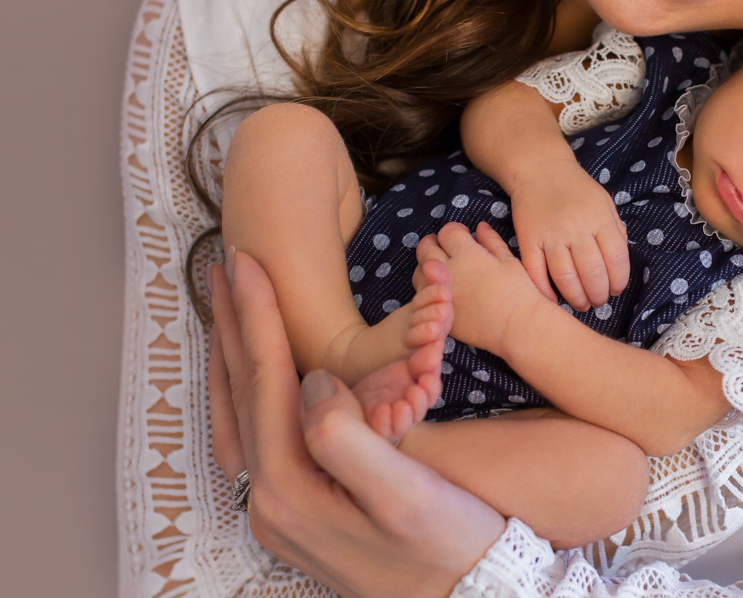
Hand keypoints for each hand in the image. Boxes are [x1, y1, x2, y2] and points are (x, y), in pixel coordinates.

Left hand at [207, 250, 505, 597]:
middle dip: (232, 327)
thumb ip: (347, 437)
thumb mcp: (406, 495)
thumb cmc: (449, 548)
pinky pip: (262, 435)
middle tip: (226, 265)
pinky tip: (265, 372)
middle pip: (240, 397)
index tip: (248, 262)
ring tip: (233, 307)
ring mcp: (283, 509)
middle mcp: (272, 502)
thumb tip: (313, 381)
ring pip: (242, 416)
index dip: (256, 319)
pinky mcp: (302, 510)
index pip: (265, 384)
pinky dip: (255, 389)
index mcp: (291, 490)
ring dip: (235, 356)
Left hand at [416, 222, 552, 355]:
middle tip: (445, 248)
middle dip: (434, 243)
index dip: (455, 230)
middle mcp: (448, 270)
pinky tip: (443, 289)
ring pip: (418, 271)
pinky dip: (429, 288)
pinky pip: (423, 295)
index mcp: (466, 254)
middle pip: (426, 248)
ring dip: (427, 265)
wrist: (516, 325)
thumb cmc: (518, 291)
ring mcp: (440, 292)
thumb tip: (480, 227)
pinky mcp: (440, 311)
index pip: (447, 232)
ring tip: (441, 269)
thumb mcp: (509, 260)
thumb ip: (491, 241)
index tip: (463, 235)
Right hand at [508, 158, 628, 309]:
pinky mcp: (528, 240)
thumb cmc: (578, 190)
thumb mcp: (605, 203)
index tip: (616, 290)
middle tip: (598, 301)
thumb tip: (619, 266)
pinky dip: (544, 291)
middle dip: (598, 295)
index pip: (616, 258)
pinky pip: (535, 272)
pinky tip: (553, 301)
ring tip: (581, 304)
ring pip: (565, 278)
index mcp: (600, 219)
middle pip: (592, 273)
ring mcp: (551, 235)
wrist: (540, 170)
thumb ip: (615, 231)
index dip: (619, 280)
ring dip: (576, 298)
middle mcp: (577, 229)